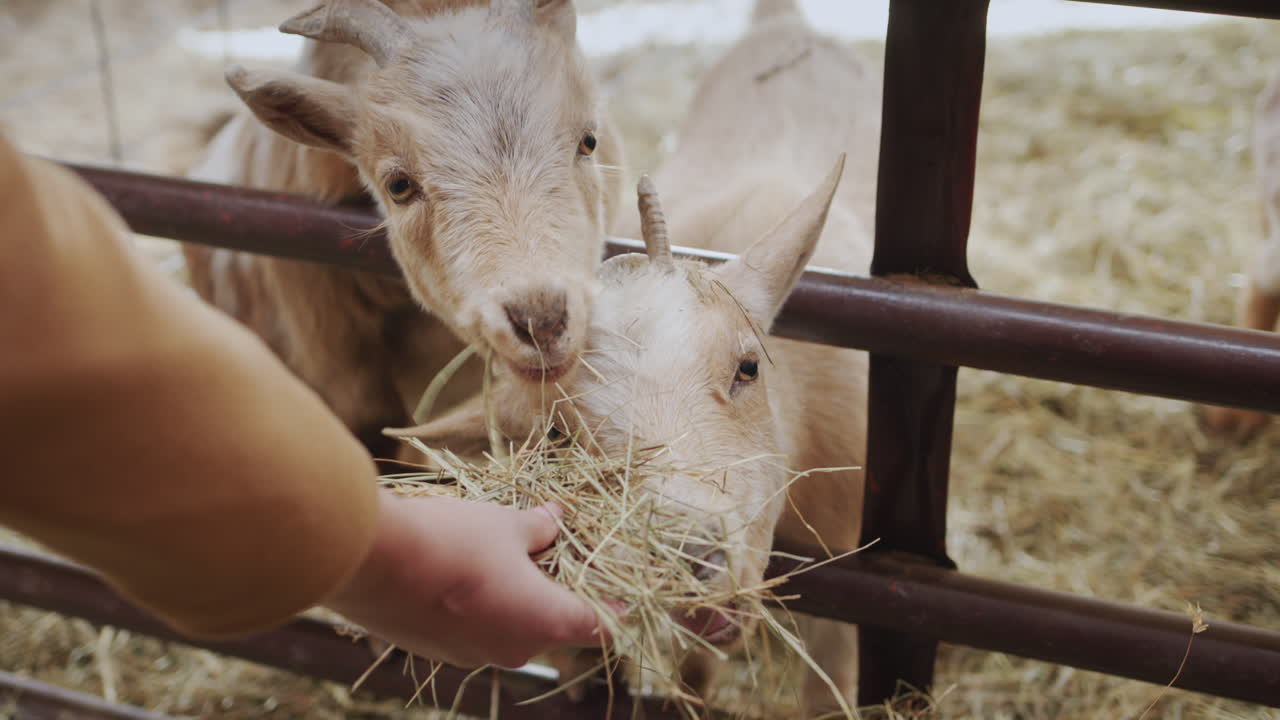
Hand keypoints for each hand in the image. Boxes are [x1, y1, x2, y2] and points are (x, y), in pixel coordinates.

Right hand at [323, 492, 606, 668]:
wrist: (371, 561)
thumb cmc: (453, 540)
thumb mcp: (505, 524)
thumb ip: (538, 527)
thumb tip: (555, 519)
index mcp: (544, 621)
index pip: (600, 627)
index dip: (614, 606)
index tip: (616, 586)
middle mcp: (515, 650)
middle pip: (555, 625)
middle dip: (558, 589)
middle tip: (554, 551)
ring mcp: (473, 656)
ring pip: (513, 627)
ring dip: (518, 596)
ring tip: (506, 553)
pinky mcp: (438, 652)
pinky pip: (476, 630)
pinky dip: (482, 605)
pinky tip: (466, 569)